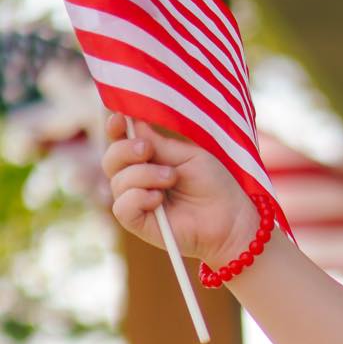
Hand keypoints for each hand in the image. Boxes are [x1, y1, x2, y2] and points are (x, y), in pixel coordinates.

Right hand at [101, 110, 256, 266]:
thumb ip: (160, 143)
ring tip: (171, 178)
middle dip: (125, 149)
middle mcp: (138, 180)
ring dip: (143, 175)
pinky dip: (138, 198)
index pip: (119, 141)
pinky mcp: (140, 225)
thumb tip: (133, 122)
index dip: (114, 128)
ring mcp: (137, 203)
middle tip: (149, 150)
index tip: (120, 118)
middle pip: (110, 160)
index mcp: (148, 159)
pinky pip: (122, 208)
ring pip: (117, 182)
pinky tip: (158, 199)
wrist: (231, 220)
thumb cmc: (215, 185)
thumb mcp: (188, 155)